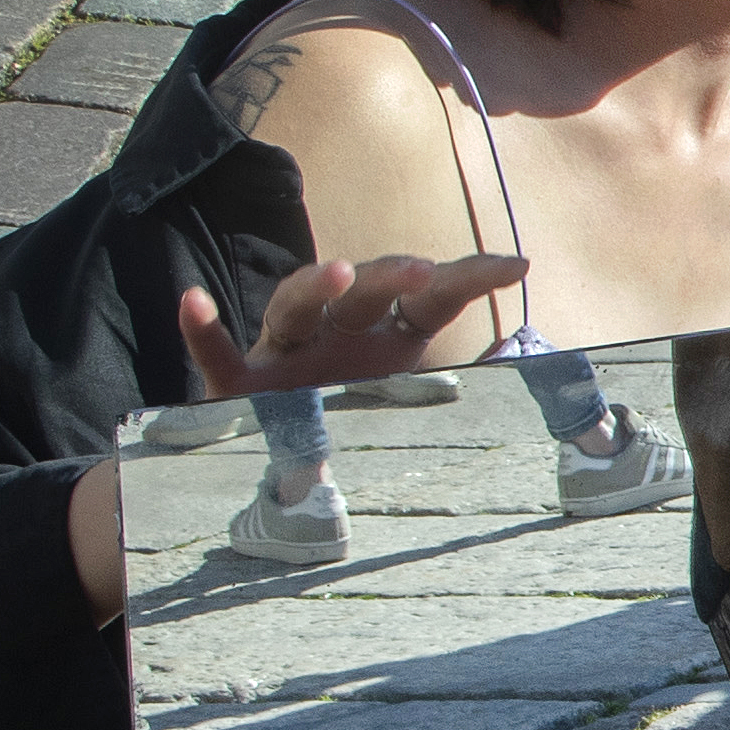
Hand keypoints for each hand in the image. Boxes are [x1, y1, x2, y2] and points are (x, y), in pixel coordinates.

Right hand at [175, 251, 527, 403]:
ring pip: (295, 306)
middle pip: (364, 289)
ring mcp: (287, 354)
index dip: (470, 276)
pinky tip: (193, 304)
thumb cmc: (365, 423)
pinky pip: (215, 356)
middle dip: (393, 274)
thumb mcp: (422, 406)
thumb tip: (537, 360)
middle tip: (424, 272)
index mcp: (389, 337)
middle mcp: (339, 333)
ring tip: (335, 271)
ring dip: (312, 284)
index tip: (518, 266)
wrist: (282, 463)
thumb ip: (475, 383)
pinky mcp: (238, 386)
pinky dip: (201, 331)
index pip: (432, 297)